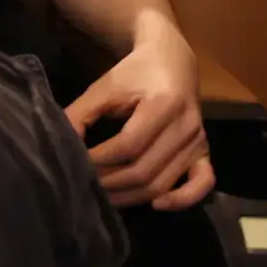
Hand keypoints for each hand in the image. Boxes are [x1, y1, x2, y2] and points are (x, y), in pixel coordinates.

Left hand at [66, 20, 212, 210]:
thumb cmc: (134, 73)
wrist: (172, 61)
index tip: (75, 162)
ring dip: (132, 196)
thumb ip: (81, 113)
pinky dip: (182, 200)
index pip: (128, 145)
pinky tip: (156, 205)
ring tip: (104, 198)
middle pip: (146, 170)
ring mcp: (199, 142)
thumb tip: (61, 143)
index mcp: (163, 104)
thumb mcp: (105, 86)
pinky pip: (203, 183)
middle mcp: (186, 126)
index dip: (100, 159)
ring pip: (164, 182)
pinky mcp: (205, 151)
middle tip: (85, 185)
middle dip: (111, 183)